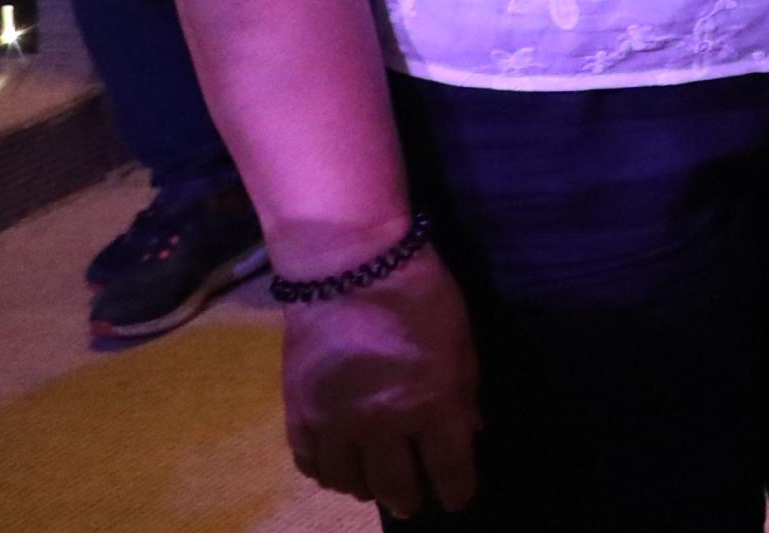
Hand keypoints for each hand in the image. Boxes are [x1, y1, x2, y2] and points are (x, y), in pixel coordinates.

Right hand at [279, 247, 479, 515]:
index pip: (449, 469)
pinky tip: (340, 467)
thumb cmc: (419, 295)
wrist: (348, 267)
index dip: (456, 492)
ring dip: (368, 487)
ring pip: (351, 482)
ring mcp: (336, 423)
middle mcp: (382, 424)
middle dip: (411, 499)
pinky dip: (328, 473)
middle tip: (415, 502)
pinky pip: (312, 465)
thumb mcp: (460, 340)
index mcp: (432, 404)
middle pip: (397, 486)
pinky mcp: (299, 415)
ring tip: (377, 483)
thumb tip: (469, 433)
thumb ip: (464, 392)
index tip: (456, 500)